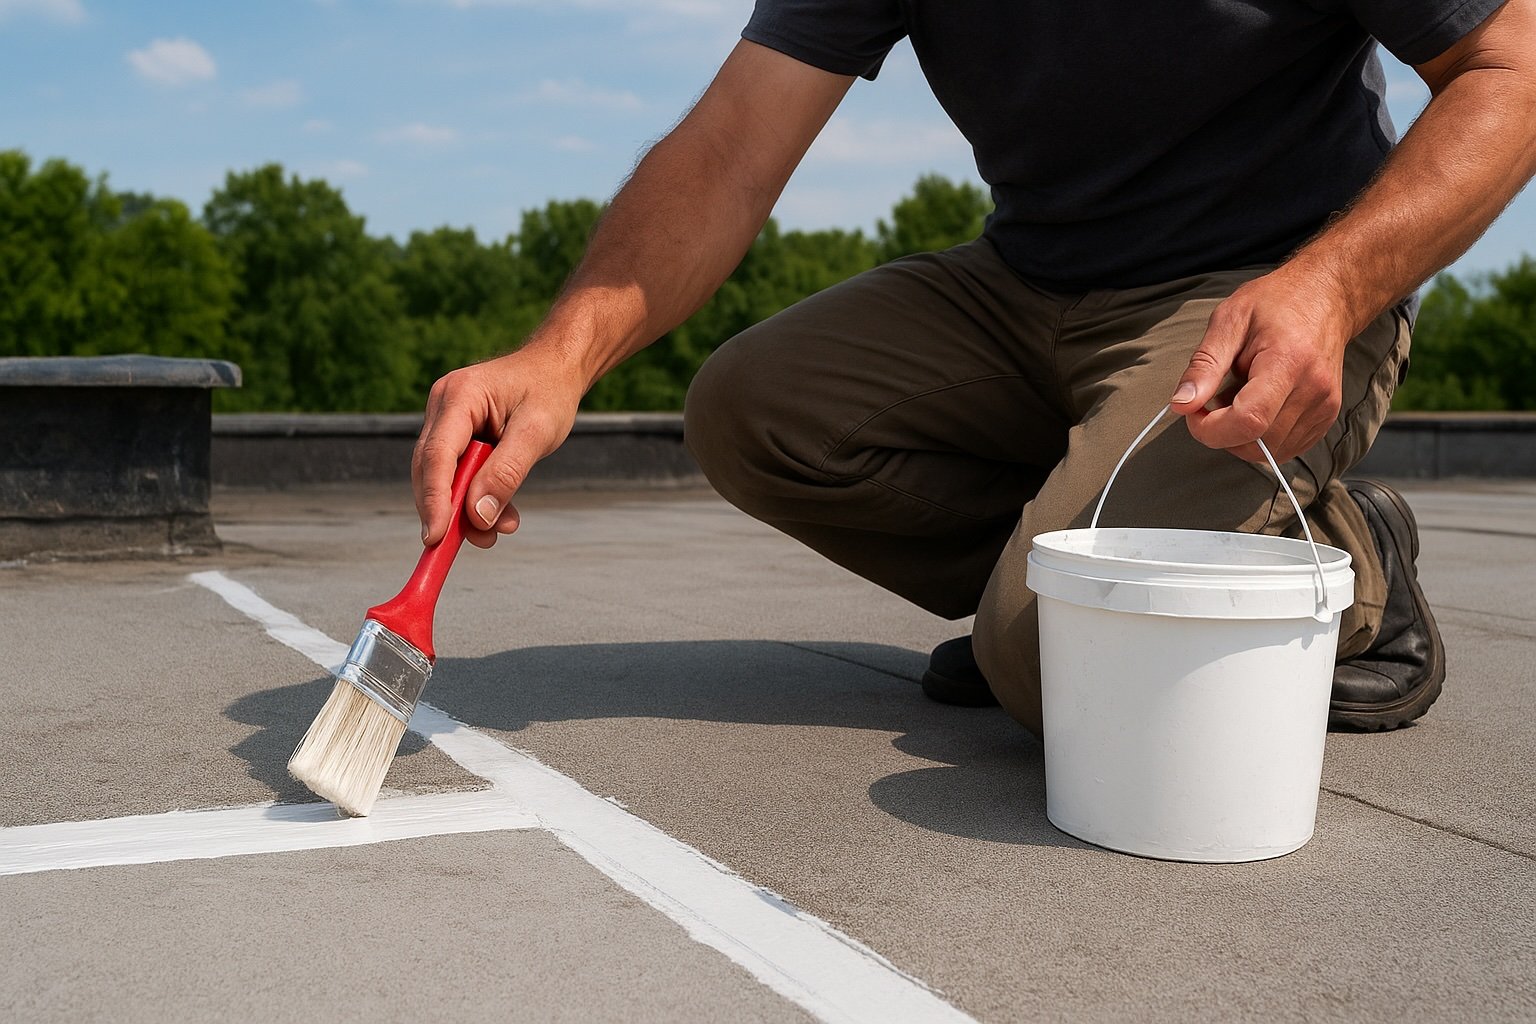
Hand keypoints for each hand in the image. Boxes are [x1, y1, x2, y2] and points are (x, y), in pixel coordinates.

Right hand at [413, 343, 584, 548]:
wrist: (558, 369)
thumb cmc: (549, 391)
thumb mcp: (537, 433)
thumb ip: (506, 473)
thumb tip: (477, 515)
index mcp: (459, 396)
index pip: (436, 456)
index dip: (433, 500)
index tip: (436, 538)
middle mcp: (444, 407)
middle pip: (432, 471)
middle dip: (450, 511)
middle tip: (477, 541)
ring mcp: (447, 421)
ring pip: (443, 477)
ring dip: (467, 509)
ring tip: (502, 528)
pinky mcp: (457, 436)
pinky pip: (457, 474)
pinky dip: (476, 498)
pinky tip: (502, 515)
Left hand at [1169, 268, 1353, 463]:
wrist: (1326, 297)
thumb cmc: (1276, 303)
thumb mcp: (1229, 320)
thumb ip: (1204, 365)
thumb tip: (1181, 404)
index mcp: (1288, 362)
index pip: (1249, 421)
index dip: (1211, 429)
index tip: (1193, 413)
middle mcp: (1313, 389)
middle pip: (1258, 443)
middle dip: (1222, 434)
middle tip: (1211, 402)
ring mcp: (1324, 406)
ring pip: (1271, 451)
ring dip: (1242, 436)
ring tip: (1238, 397)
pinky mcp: (1327, 417)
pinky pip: (1287, 448)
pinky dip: (1262, 438)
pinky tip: (1258, 406)